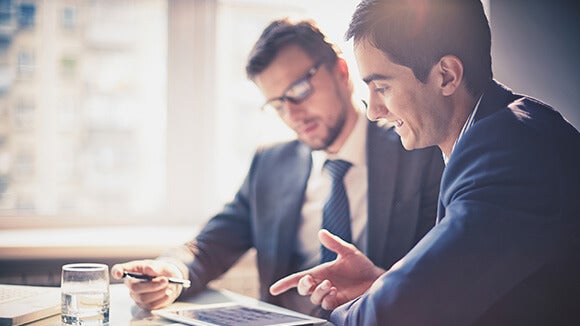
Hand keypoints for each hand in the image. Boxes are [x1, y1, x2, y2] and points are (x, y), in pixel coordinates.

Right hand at [111, 259, 184, 309]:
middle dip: (152, 285)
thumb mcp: (162, 265)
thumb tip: (148, 268)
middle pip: (134, 287)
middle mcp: (131, 283)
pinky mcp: (143, 305)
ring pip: (144, 298)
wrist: (172, 281)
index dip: (116, 272)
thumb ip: (156, 267)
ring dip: (159, 292)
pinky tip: (167, 292)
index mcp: (132, 269)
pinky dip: (162, 299)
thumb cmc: (162, 271)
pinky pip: (151, 305)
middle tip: (165, 280)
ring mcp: (136, 295)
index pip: (118, 270)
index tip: (119, 273)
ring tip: (168, 285)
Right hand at [270, 229, 384, 309]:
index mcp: (320, 272)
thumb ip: (334, 243)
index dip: (285, 284)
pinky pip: (326, 304)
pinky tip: (335, 292)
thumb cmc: (361, 266)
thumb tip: (321, 232)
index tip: (273, 289)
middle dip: (302, 286)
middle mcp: (322, 284)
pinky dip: (327, 298)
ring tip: (330, 285)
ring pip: (314, 298)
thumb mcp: (348, 251)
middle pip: (303, 289)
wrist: (376, 279)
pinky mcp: (338, 303)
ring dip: (318, 291)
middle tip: (310, 280)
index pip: (298, 279)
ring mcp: (330, 295)